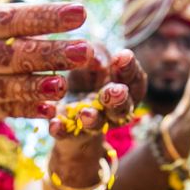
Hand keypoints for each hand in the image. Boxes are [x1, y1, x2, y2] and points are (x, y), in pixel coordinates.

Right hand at [0, 2, 93, 121]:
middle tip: (84, 51)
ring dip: (35, 86)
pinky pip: (6, 110)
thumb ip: (31, 27)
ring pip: (4, 85)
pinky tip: (51, 110)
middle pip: (9, 53)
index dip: (46, 16)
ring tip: (63, 85)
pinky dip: (28, 110)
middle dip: (48, 52)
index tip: (81, 13)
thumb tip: (82, 26)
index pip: (11, 18)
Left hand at [47, 50, 145, 187]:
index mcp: (124, 91)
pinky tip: (55, 124)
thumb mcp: (92, 62)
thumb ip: (98, 55)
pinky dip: (60, 130)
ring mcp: (90, 124)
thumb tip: (98, 59)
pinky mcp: (67, 133)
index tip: (123, 55)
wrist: (65, 112)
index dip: (131, 69)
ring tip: (86, 114)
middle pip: (122, 108)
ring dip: (93, 119)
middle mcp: (111, 111)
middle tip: (116, 91)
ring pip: (96, 124)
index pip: (135, 81)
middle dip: (119, 100)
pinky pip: (65, 135)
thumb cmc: (85, 79)